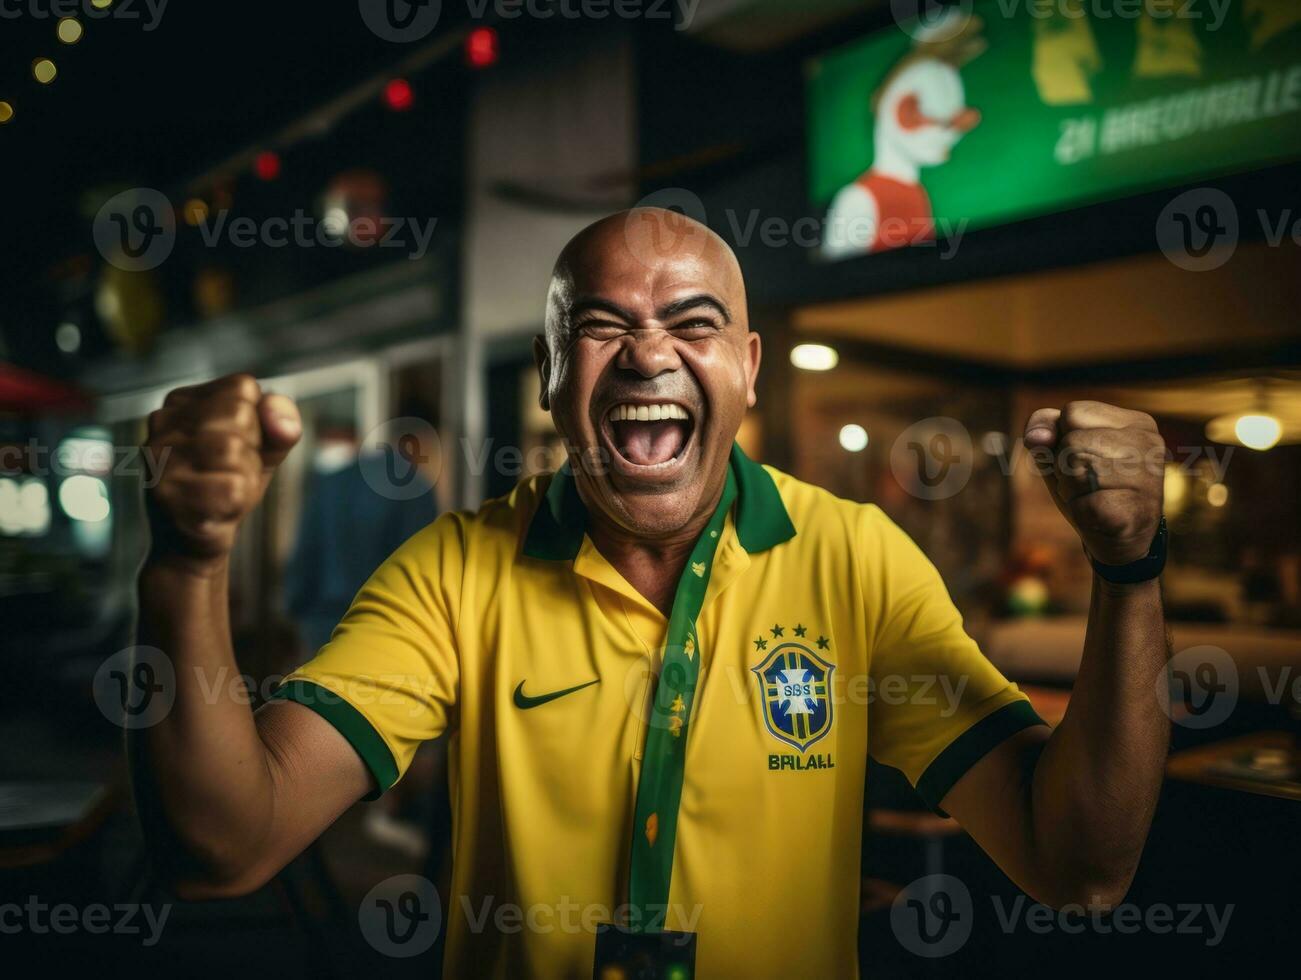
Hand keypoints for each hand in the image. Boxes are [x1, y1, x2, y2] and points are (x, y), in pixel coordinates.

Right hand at [144, 374, 300, 570]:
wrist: (192, 545)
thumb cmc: (226, 487)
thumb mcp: (262, 448)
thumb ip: (281, 424)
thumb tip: (283, 422)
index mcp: (181, 402)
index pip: (243, 387)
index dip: (256, 422)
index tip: (235, 447)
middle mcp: (162, 423)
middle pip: (238, 414)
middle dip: (250, 449)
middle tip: (229, 472)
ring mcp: (160, 458)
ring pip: (232, 449)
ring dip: (243, 477)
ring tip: (223, 489)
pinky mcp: (167, 493)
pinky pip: (231, 488)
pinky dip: (237, 504)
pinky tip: (216, 509)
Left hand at [1023, 400, 1163, 565]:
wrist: (1120, 541)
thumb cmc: (1090, 488)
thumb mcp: (1062, 452)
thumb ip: (1045, 430)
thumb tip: (1036, 437)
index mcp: (1135, 422)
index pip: (1073, 412)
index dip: (1062, 438)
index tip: (1083, 458)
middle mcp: (1148, 444)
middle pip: (1072, 440)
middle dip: (1065, 466)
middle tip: (1088, 483)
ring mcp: (1145, 477)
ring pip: (1075, 469)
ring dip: (1071, 488)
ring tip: (1095, 497)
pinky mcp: (1133, 510)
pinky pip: (1080, 502)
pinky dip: (1079, 511)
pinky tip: (1100, 516)